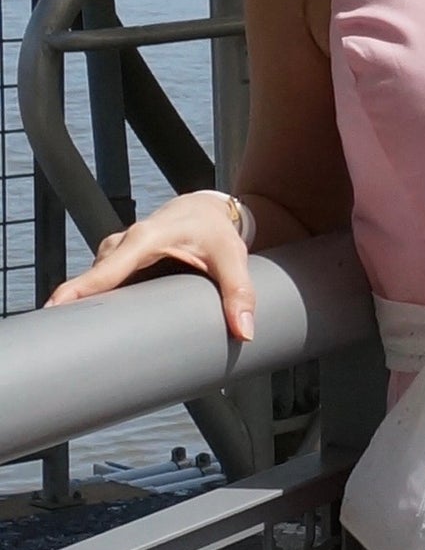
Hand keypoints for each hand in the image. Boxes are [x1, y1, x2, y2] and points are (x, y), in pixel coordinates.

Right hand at [45, 193, 255, 340]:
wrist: (206, 210)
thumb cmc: (217, 232)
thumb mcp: (233, 258)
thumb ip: (240, 293)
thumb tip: (244, 331)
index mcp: (145, 239)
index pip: (106, 269)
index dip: (80, 289)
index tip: (55, 309)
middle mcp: (122, 244)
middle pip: (92, 280)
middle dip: (73, 306)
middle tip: (60, 340)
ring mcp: (116, 252)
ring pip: (94, 282)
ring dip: (84, 306)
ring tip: (74, 340)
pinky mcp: (117, 262)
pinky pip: (100, 282)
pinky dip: (94, 300)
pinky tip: (89, 326)